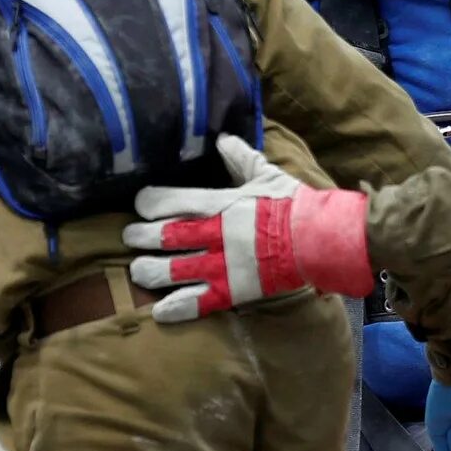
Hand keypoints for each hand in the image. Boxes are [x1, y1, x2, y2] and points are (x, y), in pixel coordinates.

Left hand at [125, 135, 373, 320]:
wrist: (320, 239)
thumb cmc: (294, 204)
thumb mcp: (267, 175)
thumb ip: (240, 158)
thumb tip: (222, 138)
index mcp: (220, 204)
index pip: (170, 201)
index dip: (149, 203)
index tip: (141, 205)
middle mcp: (214, 234)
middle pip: (162, 237)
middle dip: (139, 237)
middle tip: (131, 238)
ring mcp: (220, 266)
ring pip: (170, 271)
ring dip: (148, 272)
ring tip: (139, 271)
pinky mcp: (232, 291)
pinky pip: (196, 303)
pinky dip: (174, 309)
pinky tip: (159, 311)